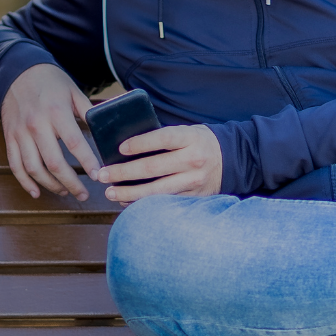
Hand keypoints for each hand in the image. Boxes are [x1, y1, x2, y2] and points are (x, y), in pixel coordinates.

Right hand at [0, 62, 96, 200]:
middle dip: (71, 183)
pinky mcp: (10, 137)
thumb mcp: (73, 91)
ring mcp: (20, 133)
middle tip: (84, 194)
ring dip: (50, 185)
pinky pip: (15, 165)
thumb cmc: (51, 82)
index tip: (98, 176)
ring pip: (34, 168)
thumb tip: (107, 130)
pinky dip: (25, 182)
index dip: (87, 162)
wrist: (17, 71)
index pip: (74, 143)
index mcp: (56, 112)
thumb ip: (88, 112)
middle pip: (54, 163)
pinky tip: (36, 192)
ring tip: (65, 192)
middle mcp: (36, 125)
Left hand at [97, 124, 221, 201]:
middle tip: (102, 175)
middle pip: (153, 167)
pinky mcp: (195, 197)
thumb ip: (163, 137)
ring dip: (129, 193)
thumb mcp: (187, 131)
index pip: (162, 138)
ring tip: (110, 192)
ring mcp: (194, 181)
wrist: (232, 159)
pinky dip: (145, 203)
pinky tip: (127, 202)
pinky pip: (166, 202)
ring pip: (157, 190)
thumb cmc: (199, 142)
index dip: (140, 143)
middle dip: (123, 172)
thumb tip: (126, 145)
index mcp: (190, 137)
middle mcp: (193, 160)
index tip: (120, 149)